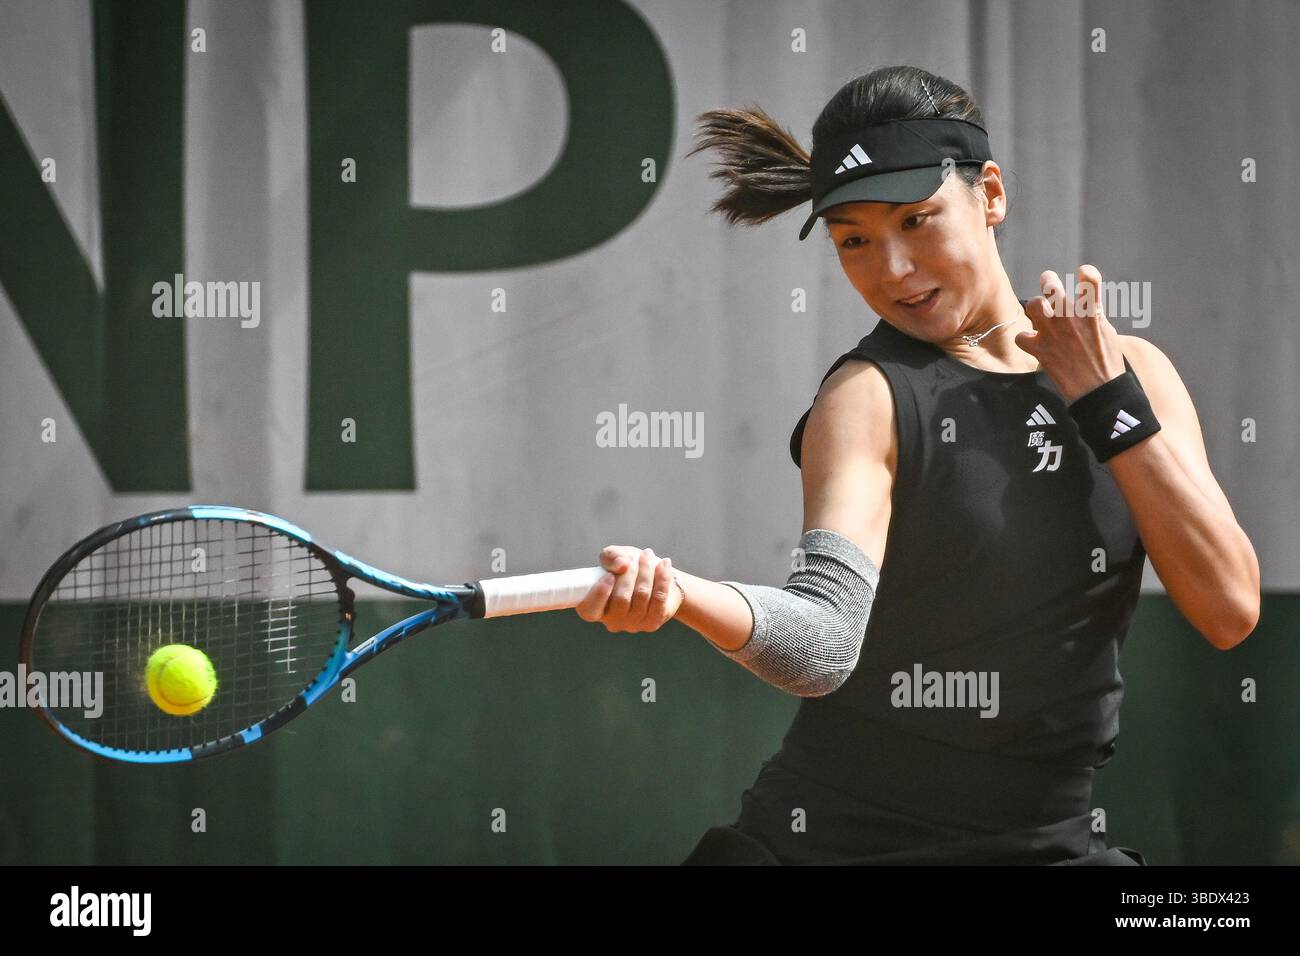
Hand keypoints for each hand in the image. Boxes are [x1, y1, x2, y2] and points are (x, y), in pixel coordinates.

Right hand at [575, 545, 684, 632]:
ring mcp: (633, 624)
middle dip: (630, 573)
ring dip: (646, 571)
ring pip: (641, 595)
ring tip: (648, 554)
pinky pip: (659, 599)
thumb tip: (621, 565)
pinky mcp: (653, 622)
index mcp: (596, 609)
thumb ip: (611, 557)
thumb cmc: (629, 569)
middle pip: (621, 599)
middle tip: (635, 556)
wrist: (657, 580)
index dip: (599, 594)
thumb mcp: (615, 558)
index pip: (590, 610)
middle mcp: (612, 621)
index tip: (610, 575)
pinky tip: (664, 564)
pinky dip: (662, 578)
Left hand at [1015, 264, 1126, 403]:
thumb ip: (1094, 314)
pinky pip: (1021, 336)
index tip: (1084, 274)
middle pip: (1050, 285)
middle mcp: (1070, 317)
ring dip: (1036, 307)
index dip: (1086, 273)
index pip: (1090, 278)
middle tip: (1049, 285)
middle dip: (1048, 282)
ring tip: (1040, 314)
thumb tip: (1086, 304)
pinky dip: (1026, 339)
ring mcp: (1053, 332)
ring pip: (1033, 304)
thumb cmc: (1107, 363)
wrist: (1098, 391)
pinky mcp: (1040, 349)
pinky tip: (1033, 342)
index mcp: (1092, 312)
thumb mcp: (1107, 332)